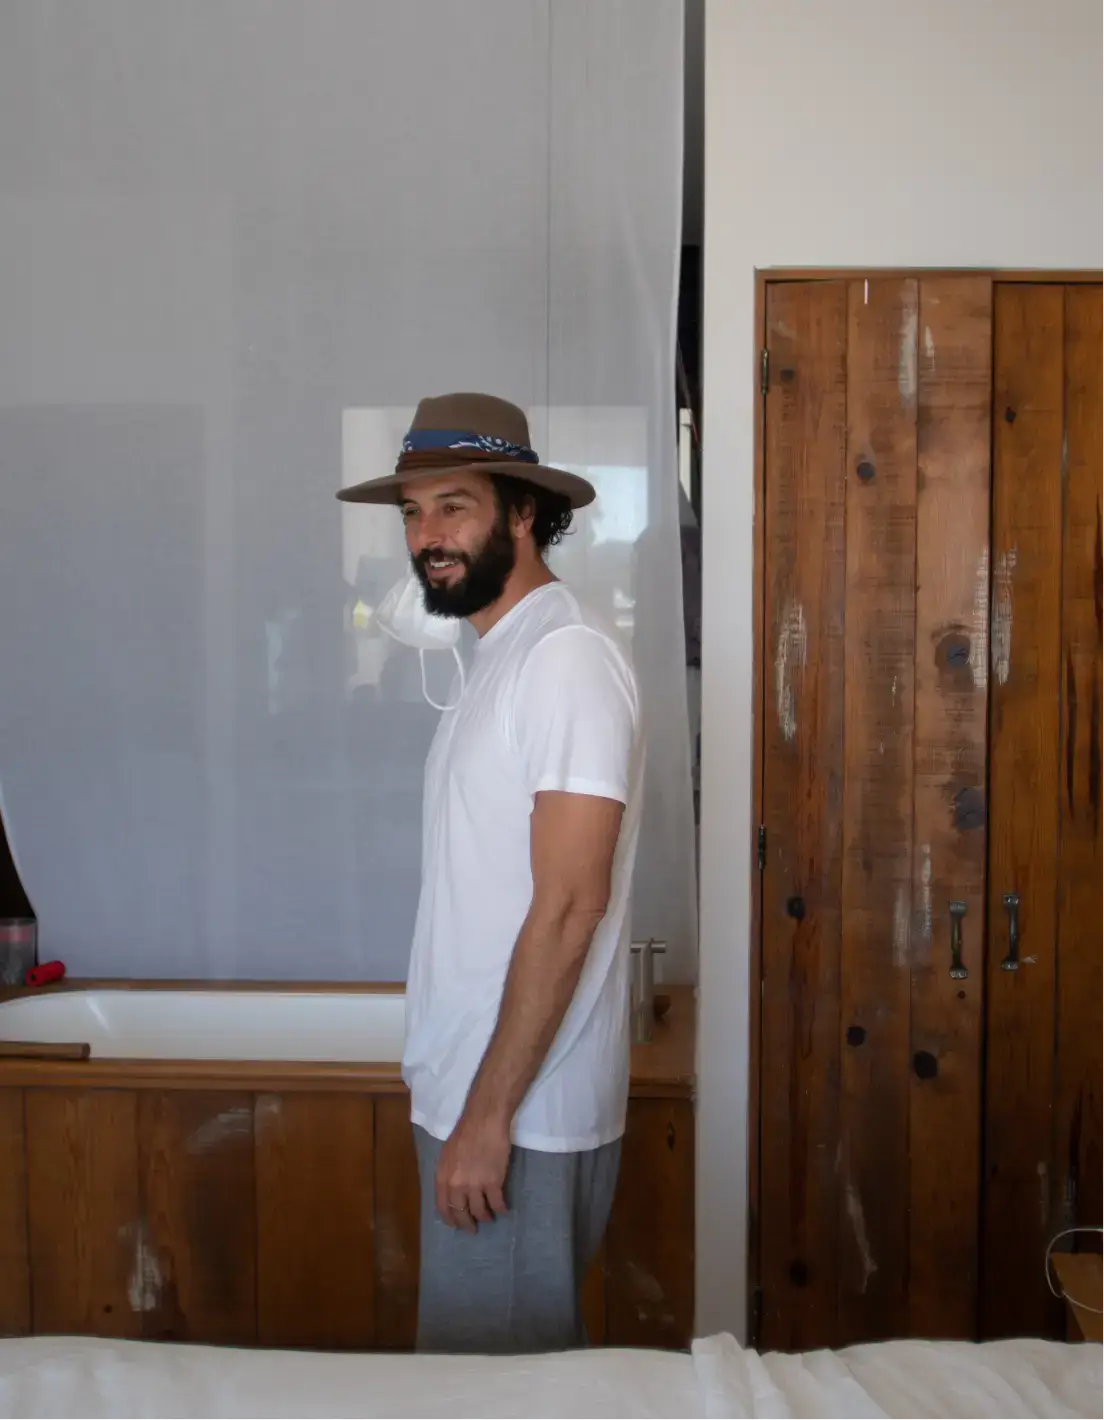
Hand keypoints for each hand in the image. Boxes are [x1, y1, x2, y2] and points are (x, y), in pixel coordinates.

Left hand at [435, 1112, 510, 1231]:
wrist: (484, 1120)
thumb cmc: (465, 1133)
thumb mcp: (447, 1155)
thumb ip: (447, 1175)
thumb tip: (451, 1190)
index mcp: (443, 1178)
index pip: (443, 1207)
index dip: (450, 1219)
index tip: (456, 1225)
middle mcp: (457, 1185)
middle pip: (461, 1213)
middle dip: (467, 1224)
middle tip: (473, 1229)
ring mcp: (475, 1185)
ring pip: (480, 1211)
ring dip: (485, 1217)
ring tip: (489, 1218)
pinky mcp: (493, 1182)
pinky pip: (497, 1203)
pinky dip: (500, 1209)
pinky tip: (503, 1209)